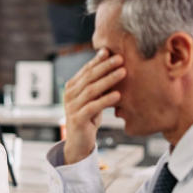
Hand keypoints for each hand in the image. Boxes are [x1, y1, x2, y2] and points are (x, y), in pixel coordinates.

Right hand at [62, 49, 124, 164]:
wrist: (79, 142)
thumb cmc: (89, 117)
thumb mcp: (93, 98)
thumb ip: (98, 84)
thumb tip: (115, 64)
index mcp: (72, 87)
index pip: (86, 70)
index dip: (98, 60)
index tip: (111, 50)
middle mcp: (69, 95)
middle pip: (89, 77)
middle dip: (105, 66)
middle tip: (121, 58)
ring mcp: (72, 107)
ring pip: (91, 90)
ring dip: (108, 80)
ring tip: (123, 72)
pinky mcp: (77, 119)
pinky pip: (93, 107)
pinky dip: (105, 100)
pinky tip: (117, 95)